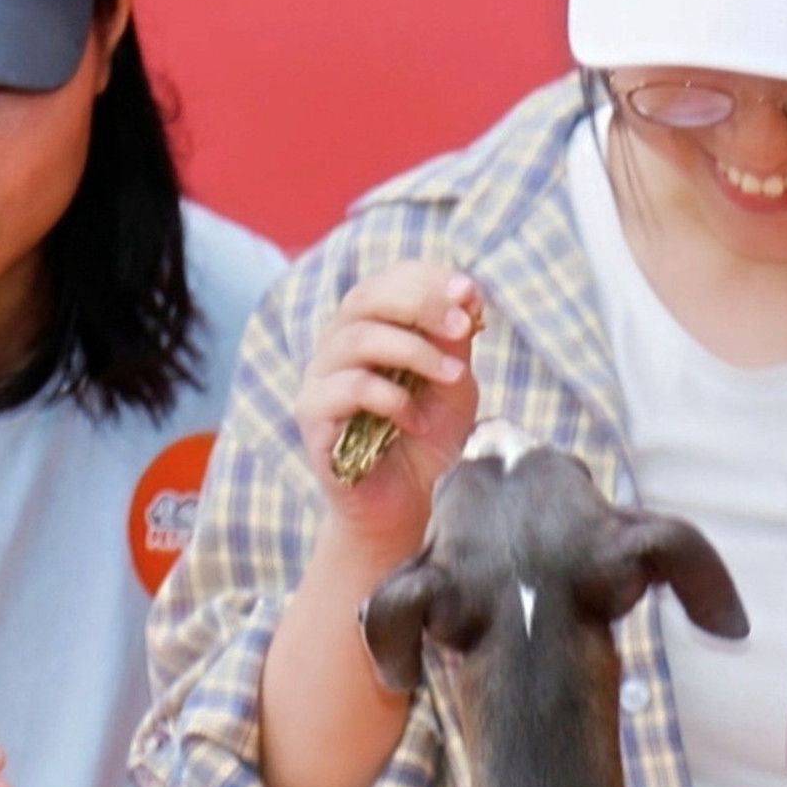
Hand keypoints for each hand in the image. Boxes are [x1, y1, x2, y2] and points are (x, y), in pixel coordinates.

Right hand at [294, 260, 483, 553]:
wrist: (406, 507)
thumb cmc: (428, 443)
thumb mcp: (453, 385)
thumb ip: (454, 342)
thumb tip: (466, 293)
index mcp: (371, 328)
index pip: (388, 281)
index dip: (428, 279)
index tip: (472, 294)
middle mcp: (338, 346)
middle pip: (366, 297)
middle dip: (421, 303)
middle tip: (464, 324)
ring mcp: (321, 379)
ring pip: (358, 339)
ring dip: (415, 352)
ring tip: (453, 377)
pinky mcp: (313, 417)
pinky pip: (348, 389)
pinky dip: (391, 400)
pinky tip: (416, 422)